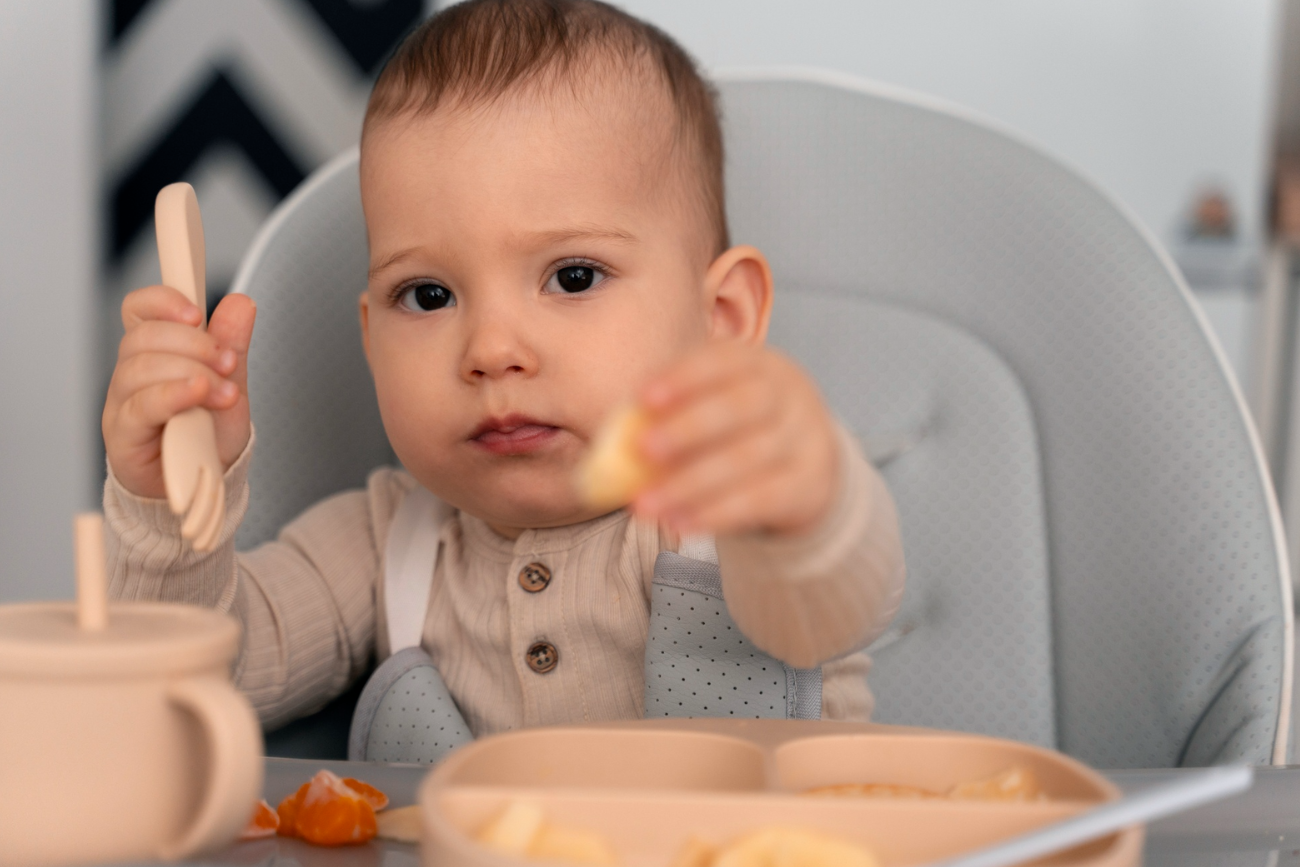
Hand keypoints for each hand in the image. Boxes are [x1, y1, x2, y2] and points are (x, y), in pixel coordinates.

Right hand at [102, 287, 255, 498]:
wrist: (205, 484)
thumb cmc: (208, 435)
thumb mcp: (231, 383)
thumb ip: (232, 344)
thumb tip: (240, 303)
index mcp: (154, 353)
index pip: (139, 311)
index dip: (161, 301)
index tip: (196, 312)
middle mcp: (132, 374)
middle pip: (143, 337)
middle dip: (194, 344)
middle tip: (228, 363)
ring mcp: (123, 403)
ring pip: (140, 368)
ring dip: (192, 372)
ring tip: (225, 392)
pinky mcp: (123, 434)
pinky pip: (141, 405)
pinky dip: (174, 395)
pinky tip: (199, 395)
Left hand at [632, 342, 838, 536]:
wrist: (808, 465)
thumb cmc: (739, 430)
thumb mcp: (715, 408)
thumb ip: (671, 416)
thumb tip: (613, 441)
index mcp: (759, 364)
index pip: (724, 360)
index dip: (684, 377)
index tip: (644, 397)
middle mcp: (788, 395)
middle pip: (742, 406)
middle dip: (688, 427)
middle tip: (642, 449)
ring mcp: (804, 440)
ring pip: (748, 460)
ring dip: (690, 484)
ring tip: (645, 505)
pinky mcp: (808, 485)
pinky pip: (761, 500)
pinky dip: (717, 515)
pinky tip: (680, 525)